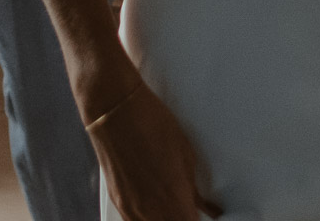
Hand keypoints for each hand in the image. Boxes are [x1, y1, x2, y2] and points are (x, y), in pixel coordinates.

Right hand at [88, 82, 221, 220]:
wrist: (114, 110)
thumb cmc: (152, 124)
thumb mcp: (185, 155)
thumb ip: (194, 189)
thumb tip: (205, 208)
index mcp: (174, 199)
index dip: (197, 220)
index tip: (203, 216)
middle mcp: (151, 210)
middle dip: (182, 219)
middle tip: (188, 209)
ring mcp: (131, 209)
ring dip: (164, 220)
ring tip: (172, 209)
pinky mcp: (117, 201)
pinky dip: (147, 218)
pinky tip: (154, 206)